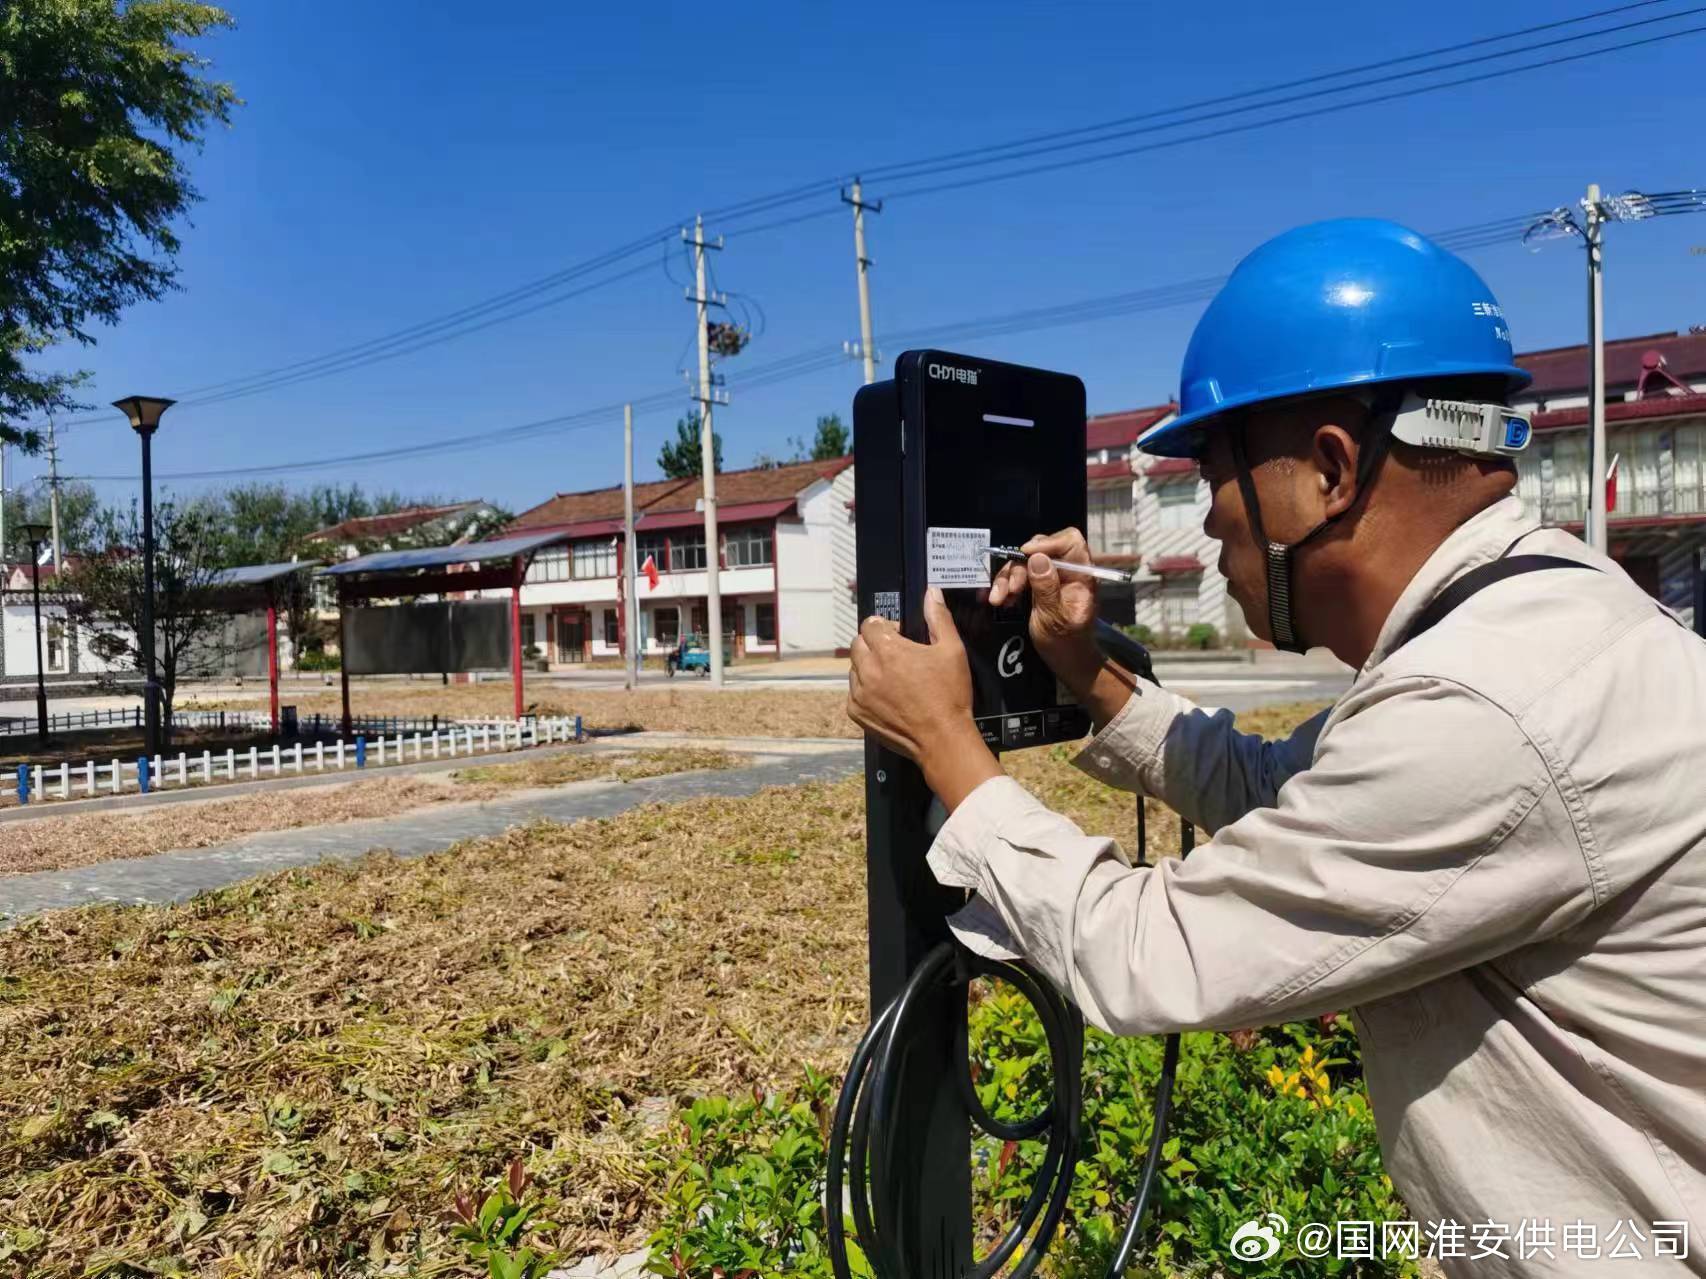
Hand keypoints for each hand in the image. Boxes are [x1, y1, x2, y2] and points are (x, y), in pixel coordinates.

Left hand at [847, 588, 1000, 810]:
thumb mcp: (952, 650)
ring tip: (891, 678)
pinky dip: (865, 690)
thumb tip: (931, 592)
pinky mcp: (857, 713)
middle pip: (857, 644)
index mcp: (888, 649)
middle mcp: (868, 669)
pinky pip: (854, 693)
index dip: (884, 626)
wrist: (942, 738)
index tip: (899, 635)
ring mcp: (859, 693)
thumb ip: (938, 618)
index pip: (870, 624)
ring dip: (868, 667)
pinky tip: (886, 696)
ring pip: (854, 668)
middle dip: (872, 643)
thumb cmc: (950, 694)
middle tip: (894, 655)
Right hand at [987, 528, 1101, 692]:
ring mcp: (1051, 577)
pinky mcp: (1037, 585)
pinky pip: (1019, 576)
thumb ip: (1046, 588)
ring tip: (998, 600)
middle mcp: (1066, 571)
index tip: (1025, 555)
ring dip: (1007, 578)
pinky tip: (999, 600)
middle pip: (1041, 549)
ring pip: (1025, 563)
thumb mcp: (1054, 618)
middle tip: (1011, 589)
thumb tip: (1037, 557)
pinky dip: (1006, 586)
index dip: (1048, 542)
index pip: (1070, 542)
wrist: (1065, 661)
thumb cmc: (1066, 643)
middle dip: (1020, 566)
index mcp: (1081, 575)